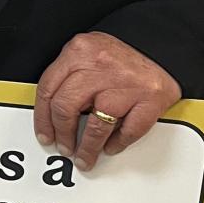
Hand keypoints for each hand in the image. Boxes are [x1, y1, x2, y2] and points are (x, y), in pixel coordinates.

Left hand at [33, 32, 180, 171]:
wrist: (161, 46)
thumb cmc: (121, 55)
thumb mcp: (87, 53)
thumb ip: (68, 75)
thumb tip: (51, 111)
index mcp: (79, 51)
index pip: (48, 89)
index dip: (42, 118)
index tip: (45, 133)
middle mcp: (100, 66)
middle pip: (66, 107)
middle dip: (62, 135)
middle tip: (64, 147)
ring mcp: (126, 84)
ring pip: (96, 125)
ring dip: (88, 148)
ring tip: (85, 156)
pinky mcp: (150, 99)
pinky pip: (128, 130)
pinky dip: (117, 143)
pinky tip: (110, 146)